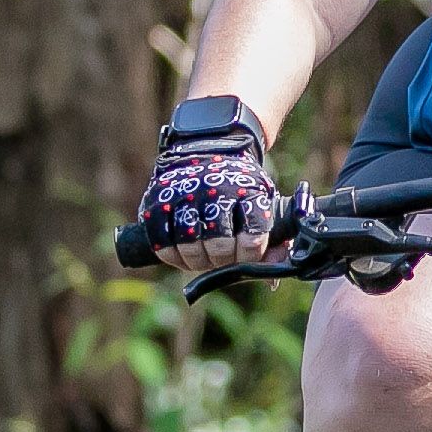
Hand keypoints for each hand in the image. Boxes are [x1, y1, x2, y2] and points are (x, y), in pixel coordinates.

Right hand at [134, 140, 283, 272]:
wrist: (207, 151)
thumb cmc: (239, 192)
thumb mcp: (262, 207)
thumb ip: (271, 244)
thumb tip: (271, 280)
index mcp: (250, 193)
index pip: (254, 233)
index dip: (251, 252)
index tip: (248, 254)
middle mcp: (217, 192)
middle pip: (220, 244)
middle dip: (222, 260)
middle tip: (222, 258)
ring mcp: (186, 194)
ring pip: (189, 242)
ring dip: (197, 260)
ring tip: (202, 257)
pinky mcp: (159, 200)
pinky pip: (160, 238)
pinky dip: (170, 253)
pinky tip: (180, 254)